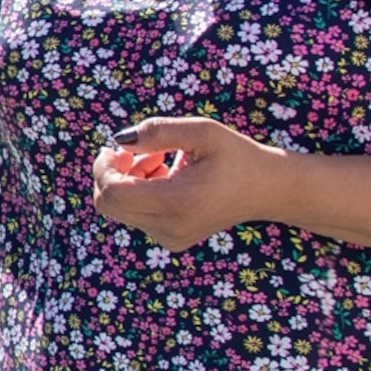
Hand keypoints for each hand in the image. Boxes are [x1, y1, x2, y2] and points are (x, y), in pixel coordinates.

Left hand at [87, 117, 275, 251]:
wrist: (266, 189)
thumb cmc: (236, 156)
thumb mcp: (202, 132)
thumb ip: (159, 131)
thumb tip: (119, 140)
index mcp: (176, 203)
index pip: (112, 195)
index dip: (104, 168)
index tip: (121, 148)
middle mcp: (169, 227)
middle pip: (109, 204)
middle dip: (114, 173)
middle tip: (142, 152)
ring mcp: (169, 238)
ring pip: (121, 209)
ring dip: (129, 180)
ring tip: (161, 161)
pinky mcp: (170, 239)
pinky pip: (136, 215)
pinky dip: (140, 192)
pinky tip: (166, 176)